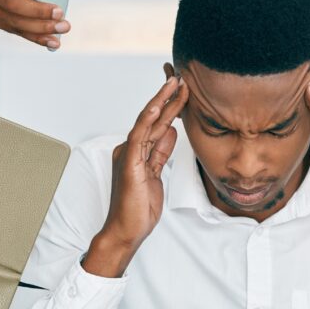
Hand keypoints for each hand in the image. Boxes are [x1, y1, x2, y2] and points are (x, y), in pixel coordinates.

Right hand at [85, 76, 186, 277]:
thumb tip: (172, 131)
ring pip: (148, 122)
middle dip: (168, 97)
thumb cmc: (139, 207)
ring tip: (176, 84)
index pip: (157, 123)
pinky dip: (148, 120)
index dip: (170, 105)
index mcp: (137, 151)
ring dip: (163, 102)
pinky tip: (158, 106)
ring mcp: (128, 154)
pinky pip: (139, 137)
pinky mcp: (129, 164)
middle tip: (182, 77)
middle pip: (154, 118)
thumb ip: (161, 152)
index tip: (183, 89)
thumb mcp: (156, 175)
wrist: (126, 231)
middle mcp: (130, 148)